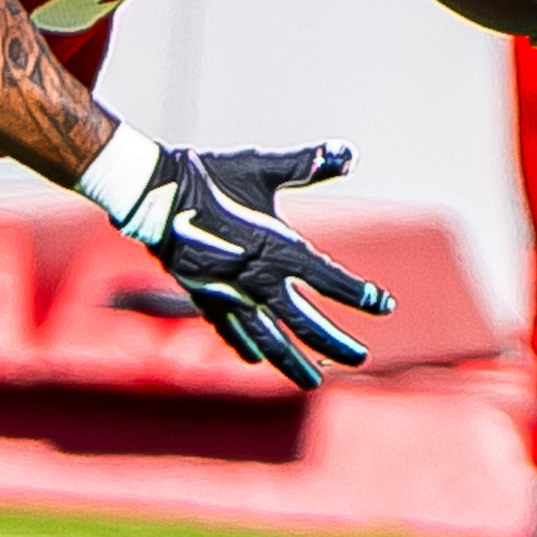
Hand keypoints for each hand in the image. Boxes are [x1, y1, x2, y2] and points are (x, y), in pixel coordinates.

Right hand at [117, 143, 394, 389]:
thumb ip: (307, 164)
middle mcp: (257, 281)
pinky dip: (246, 346)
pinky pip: (231, 330)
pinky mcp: (203, 298)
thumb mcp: (262, 168)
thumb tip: (348, 154)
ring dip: (293, 363)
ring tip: (313, 383)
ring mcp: (229, 295)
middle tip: (360, 358)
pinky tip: (256, 360)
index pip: (329, 280)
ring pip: (268, 340)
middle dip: (335, 342)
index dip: (359, 295)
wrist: (151, 194)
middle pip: (305, 322)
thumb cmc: (210, 176)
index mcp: (276, 248)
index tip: (385, 305)